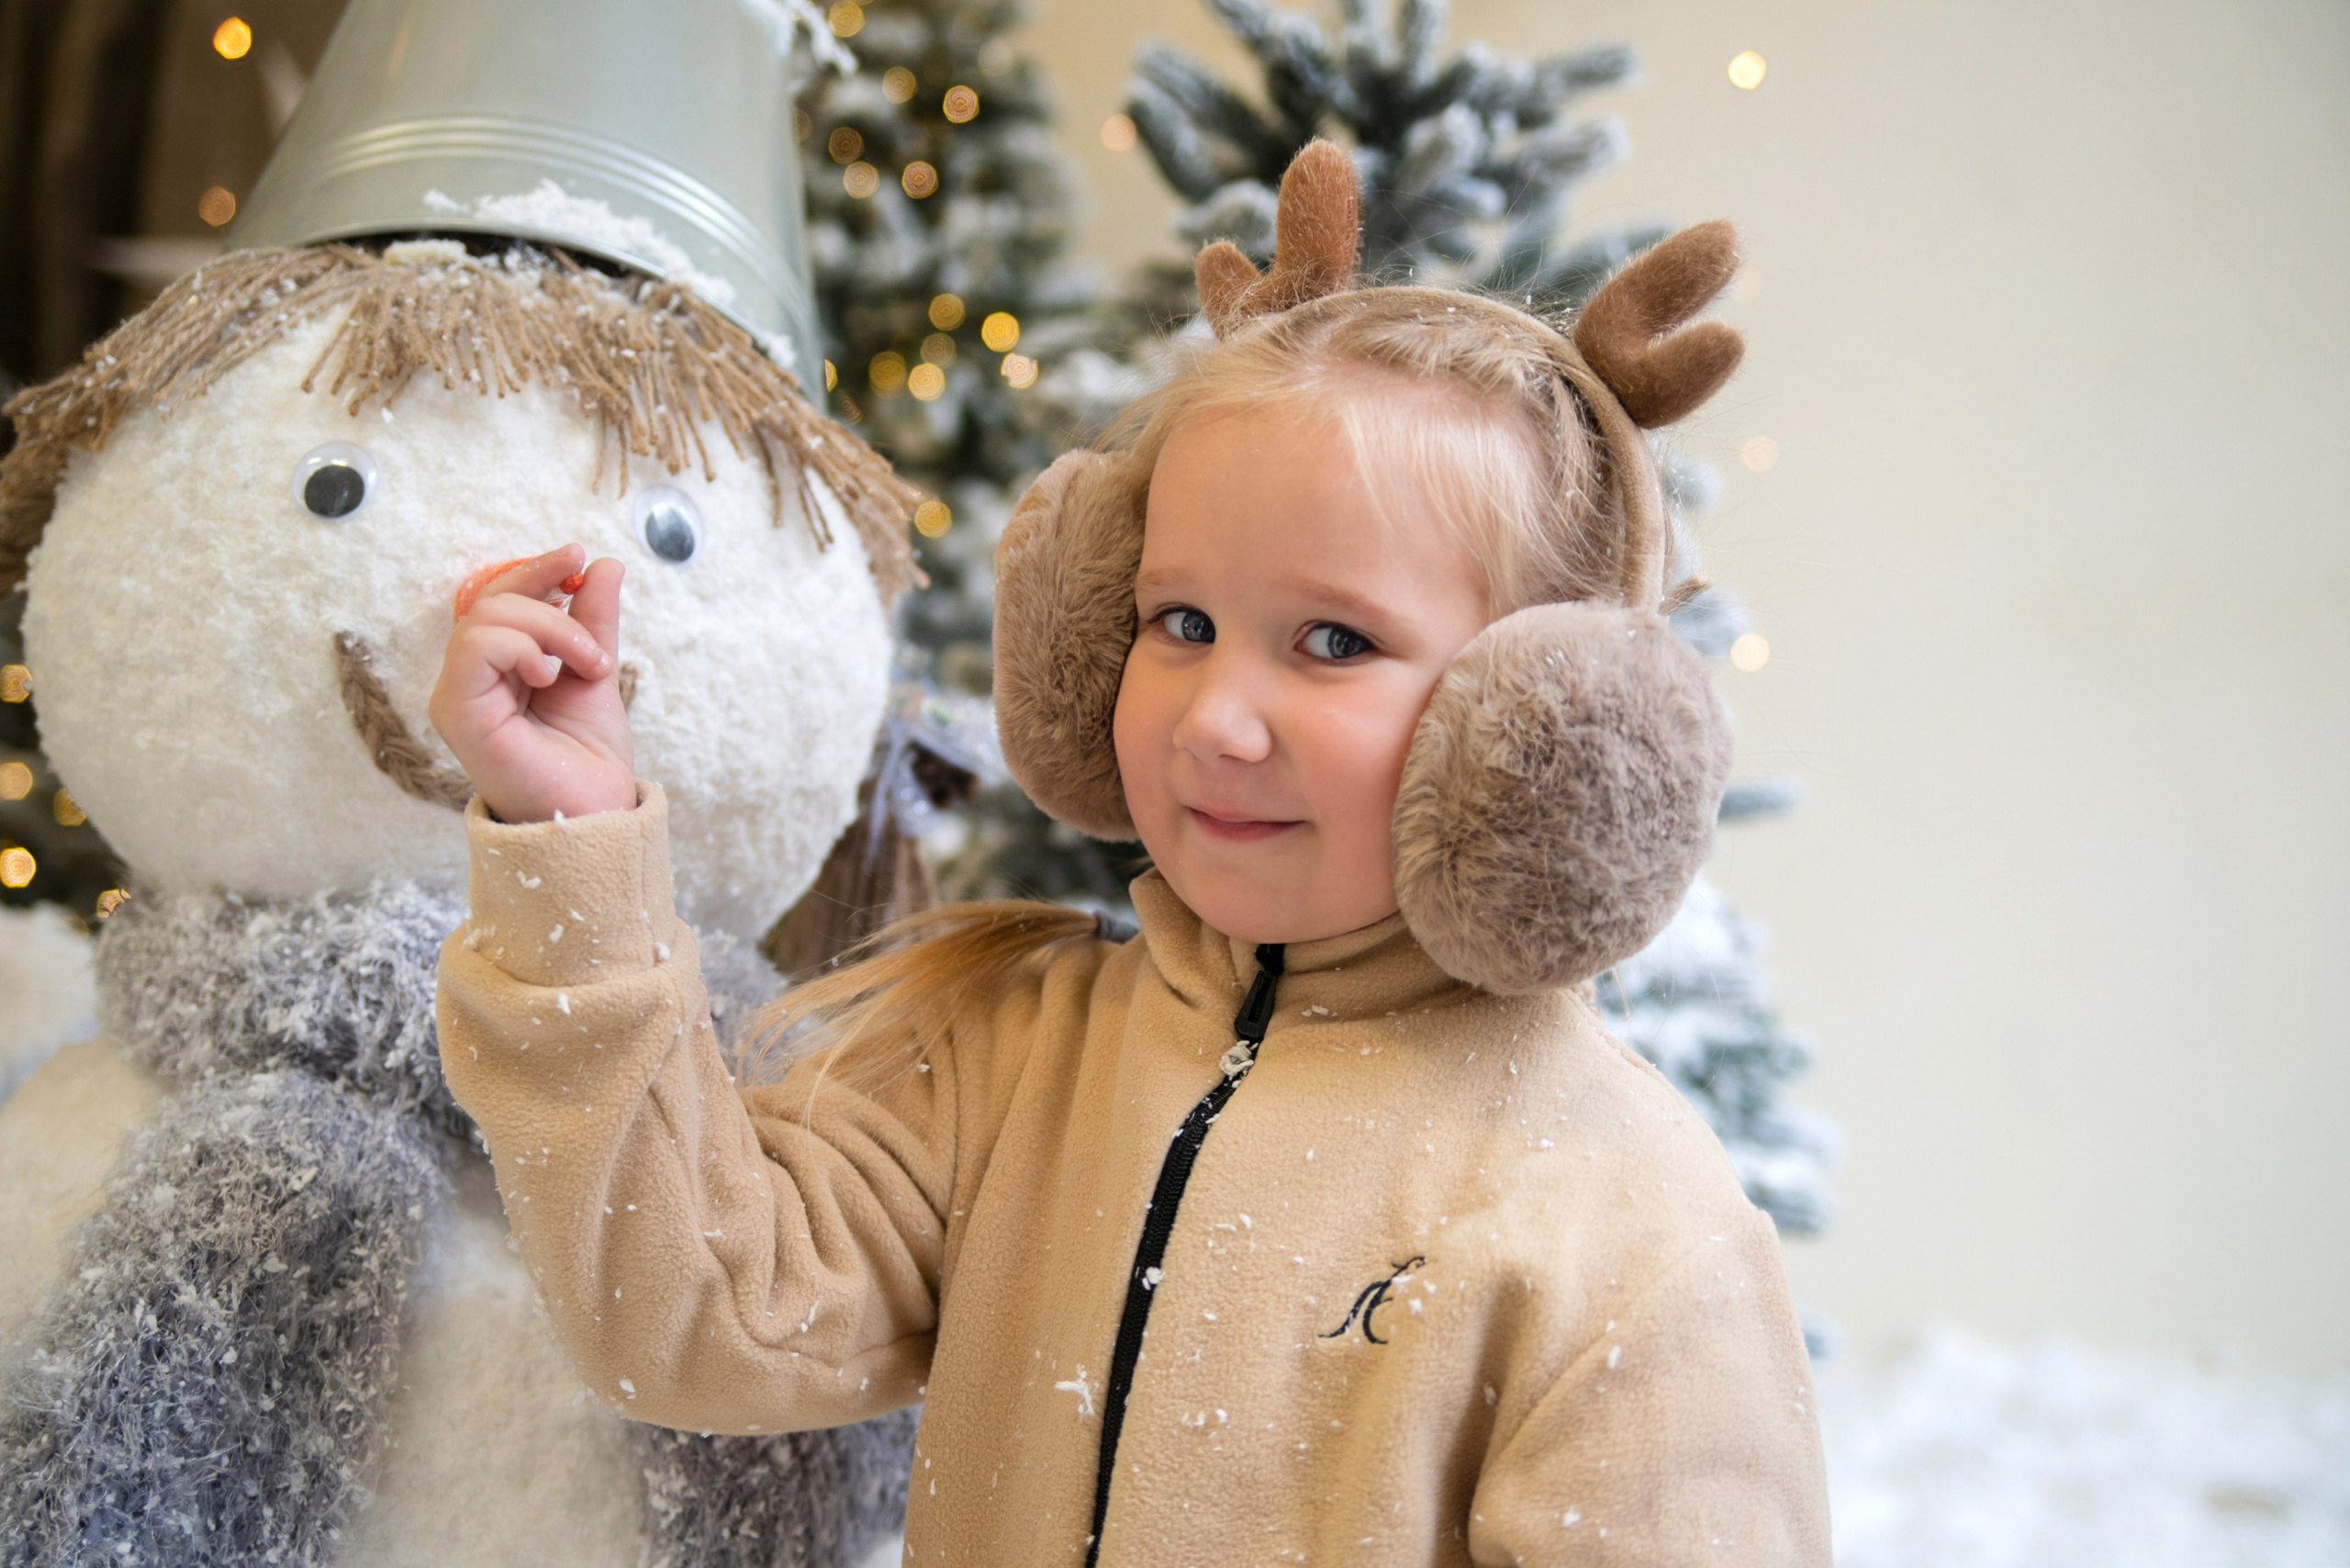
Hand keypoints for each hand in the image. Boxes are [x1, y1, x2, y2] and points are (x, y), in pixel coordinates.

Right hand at [428, 545, 636, 822]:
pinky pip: (476, 645)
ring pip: (485, 617)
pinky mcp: (456, 712)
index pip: (501, 599)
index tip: (577, 556)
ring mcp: (457, 696)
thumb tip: (603, 564)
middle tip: (593, 644)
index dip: (535, 570)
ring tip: (586, 665)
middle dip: (548, 598)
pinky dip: (522, 645)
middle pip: (490, 600)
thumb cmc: (588, 757)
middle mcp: (469, 680)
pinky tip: (549, 675)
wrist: (597, 814)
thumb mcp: (595, 670)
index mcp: (496, 669)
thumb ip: (593, 620)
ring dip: (548, 628)